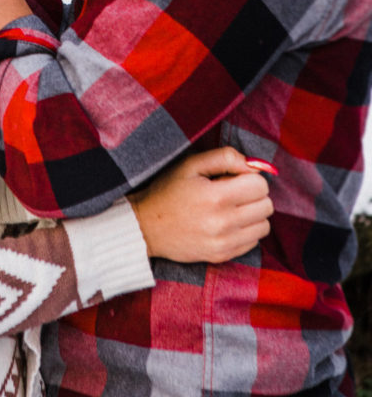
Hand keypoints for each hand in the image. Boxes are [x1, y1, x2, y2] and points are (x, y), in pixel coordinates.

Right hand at [128, 147, 273, 263]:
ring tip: (230, 207)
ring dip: (253, 214)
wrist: (147, 227)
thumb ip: (225, 157)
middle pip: (266, 206)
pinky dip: (246, 230)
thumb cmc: (168, 190)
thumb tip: (254, 164)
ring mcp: (224, 243)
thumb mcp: (190, 164)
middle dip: (253, 195)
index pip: (260, 186)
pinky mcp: (223, 256)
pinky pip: (253, 242)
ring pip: (264, 226)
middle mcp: (224, 223)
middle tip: (232, 191)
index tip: (232, 177)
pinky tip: (226, 223)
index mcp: (216, 197)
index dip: (249, 177)